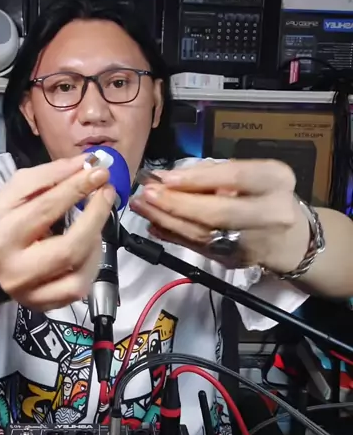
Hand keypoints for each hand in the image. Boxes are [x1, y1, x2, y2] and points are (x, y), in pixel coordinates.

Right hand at [0, 155, 114, 309]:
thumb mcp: (11, 193)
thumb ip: (47, 176)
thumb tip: (84, 165)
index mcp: (1, 236)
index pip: (45, 209)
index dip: (77, 188)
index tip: (99, 171)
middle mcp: (15, 270)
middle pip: (69, 247)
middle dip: (95, 216)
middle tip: (106, 192)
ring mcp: (32, 293)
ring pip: (79, 270)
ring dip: (96, 238)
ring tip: (95, 218)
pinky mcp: (45, 305)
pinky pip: (80, 287)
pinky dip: (92, 262)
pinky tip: (89, 245)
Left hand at [130, 159, 310, 273]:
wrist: (291, 239)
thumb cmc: (266, 196)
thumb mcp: (251, 174)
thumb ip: (213, 173)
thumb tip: (169, 176)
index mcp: (276, 181)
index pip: (235, 177)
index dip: (198, 179)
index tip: (165, 177)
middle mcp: (271, 213)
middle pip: (218, 212)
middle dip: (176, 204)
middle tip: (147, 194)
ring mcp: (254, 242)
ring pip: (203, 234)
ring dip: (167, 220)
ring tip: (143, 207)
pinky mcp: (235, 261)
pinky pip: (198, 247)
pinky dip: (173, 235)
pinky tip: (154, 225)